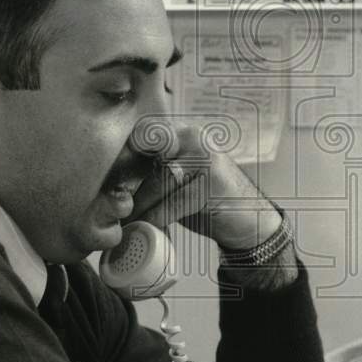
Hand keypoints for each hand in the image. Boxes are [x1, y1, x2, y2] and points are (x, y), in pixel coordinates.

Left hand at [126, 120, 281, 250]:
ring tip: (127, 222)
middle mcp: (193, 139)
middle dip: (127, 185)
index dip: (124, 156)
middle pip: (147, 159)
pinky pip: (172, 202)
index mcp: (182, 134)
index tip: (111, 181)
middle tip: (112, 206)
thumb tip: (113, 187)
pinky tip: (149, 227)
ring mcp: (204, 159)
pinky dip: (156, 218)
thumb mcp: (179, 179)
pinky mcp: (211, 182)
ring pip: (157, 182)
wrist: (251, 220)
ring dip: (139, 207)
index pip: (143, 134)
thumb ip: (153, 173)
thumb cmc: (208, 200)